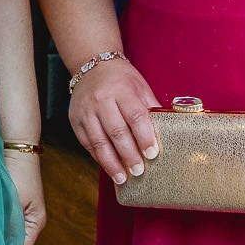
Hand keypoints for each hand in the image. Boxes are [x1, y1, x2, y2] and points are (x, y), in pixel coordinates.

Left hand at [3, 149, 48, 244]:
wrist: (16, 150)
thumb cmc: (20, 174)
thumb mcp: (15, 202)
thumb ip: (10, 226)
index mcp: (36, 223)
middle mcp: (30, 221)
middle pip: (14, 241)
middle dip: (0, 240)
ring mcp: (21, 213)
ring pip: (7, 231)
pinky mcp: (11, 205)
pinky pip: (2, 220)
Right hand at [68, 57, 160, 185]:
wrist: (91, 66)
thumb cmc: (121, 78)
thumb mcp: (140, 87)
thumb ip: (152, 108)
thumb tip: (169, 129)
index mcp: (121, 90)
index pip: (135, 116)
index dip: (145, 137)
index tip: (152, 153)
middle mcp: (101, 100)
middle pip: (117, 132)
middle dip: (129, 154)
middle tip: (139, 171)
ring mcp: (86, 111)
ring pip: (99, 141)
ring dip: (111, 163)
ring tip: (122, 178)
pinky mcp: (75, 120)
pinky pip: (87, 143)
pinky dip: (99, 158)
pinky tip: (109, 167)